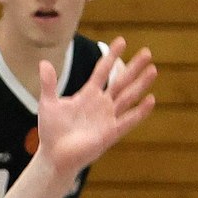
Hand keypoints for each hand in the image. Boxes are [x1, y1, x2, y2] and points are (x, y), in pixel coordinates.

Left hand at [35, 37, 156, 175]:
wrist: (53, 156)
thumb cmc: (52, 132)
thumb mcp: (48, 104)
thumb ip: (48, 84)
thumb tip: (43, 63)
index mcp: (88, 95)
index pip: (103, 71)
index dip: (111, 56)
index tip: (122, 41)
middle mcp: (101, 104)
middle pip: (121, 81)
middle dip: (134, 67)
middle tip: (148, 52)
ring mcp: (108, 118)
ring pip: (128, 97)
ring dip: (141, 84)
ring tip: (153, 70)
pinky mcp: (110, 133)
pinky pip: (128, 120)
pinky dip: (139, 111)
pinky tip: (151, 100)